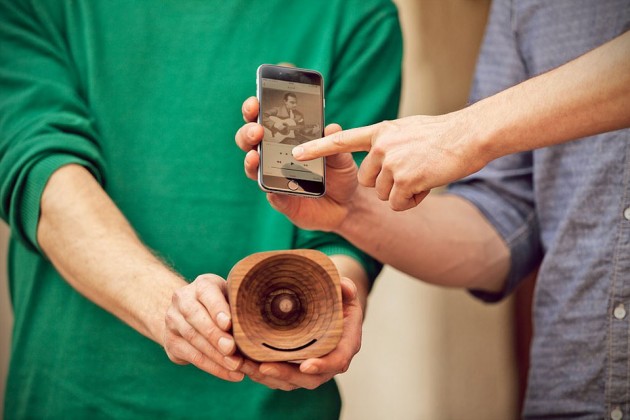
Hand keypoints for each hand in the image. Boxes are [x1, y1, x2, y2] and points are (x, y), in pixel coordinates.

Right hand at [163, 274, 244, 381]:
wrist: (189, 311)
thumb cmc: (223, 304)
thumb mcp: (231, 297)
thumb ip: (240, 305)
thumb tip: (260, 325)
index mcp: (202, 284)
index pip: (207, 294)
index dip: (217, 309)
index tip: (229, 323)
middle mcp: (182, 299)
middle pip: (196, 318)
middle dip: (215, 336)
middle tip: (232, 350)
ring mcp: (172, 321)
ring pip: (194, 339)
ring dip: (216, 356)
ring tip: (237, 366)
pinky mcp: (171, 342)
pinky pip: (192, 356)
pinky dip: (213, 367)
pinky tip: (230, 373)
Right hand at [235, 97, 358, 231]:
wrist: (347, 202)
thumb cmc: (339, 172)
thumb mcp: (342, 154)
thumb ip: (335, 142)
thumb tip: (331, 126)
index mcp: (286, 137)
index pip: (263, 119)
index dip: (254, 110)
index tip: (255, 103)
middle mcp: (274, 156)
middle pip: (249, 141)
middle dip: (248, 132)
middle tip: (257, 130)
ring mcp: (275, 179)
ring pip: (253, 168)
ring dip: (250, 160)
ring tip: (255, 155)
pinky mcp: (282, 201)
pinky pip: (272, 196)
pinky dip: (269, 190)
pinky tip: (271, 188)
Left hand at [238, 277, 362, 390]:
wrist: (332, 309)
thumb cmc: (338, 299)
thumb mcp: (345, 291)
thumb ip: (346, 287)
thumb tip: (345, 286)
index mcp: (345, 344)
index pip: (338, 360)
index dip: (323, 365)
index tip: (306, 365)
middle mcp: (329, 361)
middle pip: (310, 378)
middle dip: (286, 375)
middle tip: (264, 367)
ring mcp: (311, 368)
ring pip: (291, 382)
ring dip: (268, 377)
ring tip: (245, 366)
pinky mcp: (295, 368)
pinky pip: (279, 377)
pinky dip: (260, 373)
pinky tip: (242, 363)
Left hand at [291, 112, 484, 210]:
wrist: (469, 136)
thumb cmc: (442, 135)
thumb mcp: (408, 130)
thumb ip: (388, 141)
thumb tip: (378, 153)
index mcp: (380, 132)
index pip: (341, 141)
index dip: (317, 148)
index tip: (296, 153)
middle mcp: (382, 146)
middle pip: (368, 181)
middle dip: (386, 184)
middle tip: (412, 171)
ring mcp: (393, 162)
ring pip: (384, 195)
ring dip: (402, 193)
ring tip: (423, 174)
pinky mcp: (405, 179)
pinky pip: (398, 204)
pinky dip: (412, 201)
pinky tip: (427, 184)